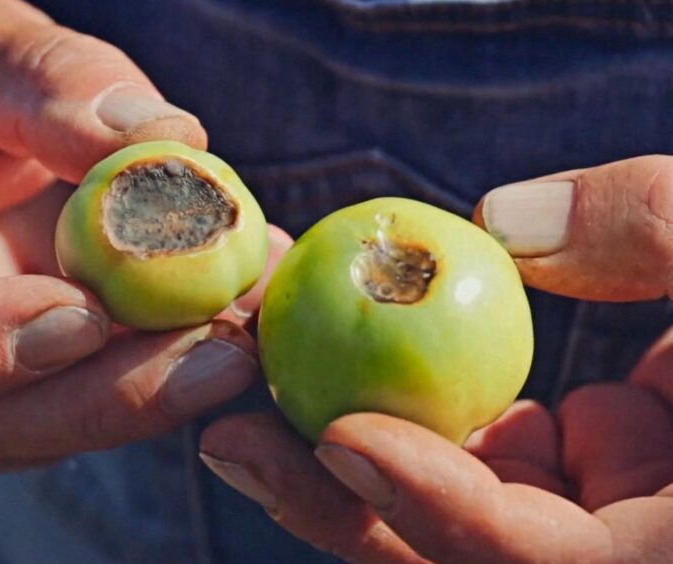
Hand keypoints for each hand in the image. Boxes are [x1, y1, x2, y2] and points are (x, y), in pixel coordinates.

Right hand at [0, 0, 290, 483]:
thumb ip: (48, 81)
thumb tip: (175, 147)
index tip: (84, 318)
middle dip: (87, 396)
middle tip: (219, 355)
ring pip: (0, 434)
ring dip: (128, 399)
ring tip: (240, 341)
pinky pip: (37, 411)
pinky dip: (129, 382)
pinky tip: (213, 337)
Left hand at [200, 156, 672, 562]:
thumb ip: (666, 229)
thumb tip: (507, 217)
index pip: (550, 561)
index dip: (444, 509)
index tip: (345, 439)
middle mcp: (641, 551)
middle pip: (465, 553)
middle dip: (340, 497)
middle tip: (229, 431)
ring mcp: (618, 522)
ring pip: (461, 508)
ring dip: (350, 440)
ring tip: (249, 370)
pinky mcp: (601, 476)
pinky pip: (496, 454)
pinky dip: (426, 407)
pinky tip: (343, 348)